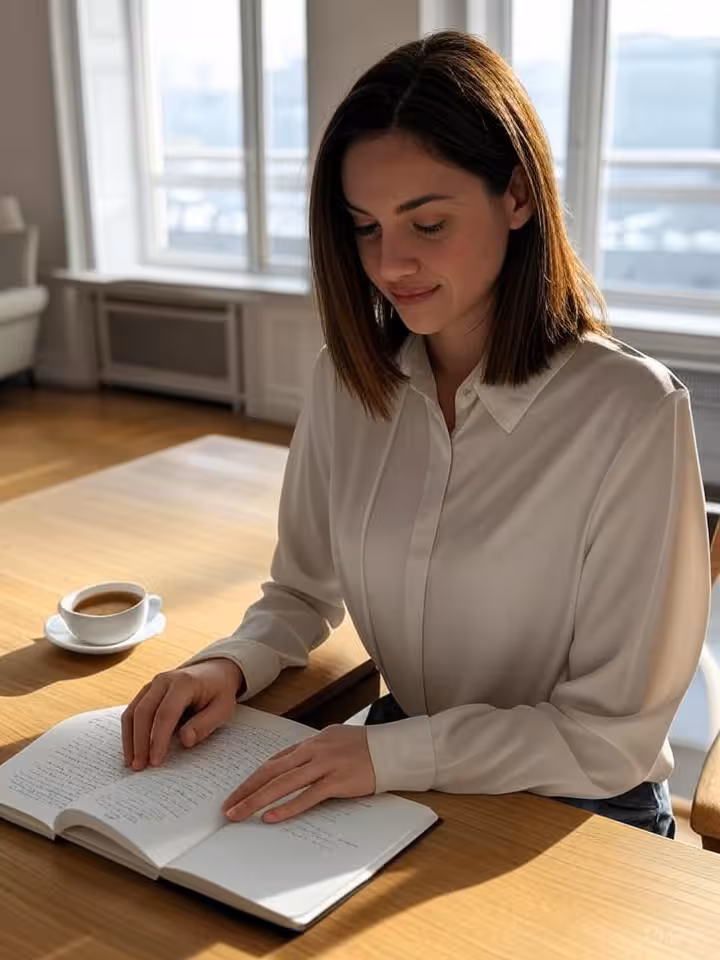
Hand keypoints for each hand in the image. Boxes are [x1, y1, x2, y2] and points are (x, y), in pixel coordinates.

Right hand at [121, 658, 243, 769]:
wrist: (214, 671)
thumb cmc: (219, 692)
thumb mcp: (223, 708)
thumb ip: (205, 724)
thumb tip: (185, 741)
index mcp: (184, 682)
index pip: (166, 713)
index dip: (159, 739)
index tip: (156, 761)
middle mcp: (164, 680)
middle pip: (144, 712)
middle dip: (140, 742)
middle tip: (140, 767)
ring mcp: (152, 685)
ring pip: (133, 712)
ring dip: (130, 739)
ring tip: (132, 763)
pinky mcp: (146, 692)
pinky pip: (132, 712)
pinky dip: (129, 732)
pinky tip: (131, 751)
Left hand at [222, 724, 374, 822]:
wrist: (391, 748)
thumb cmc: (363, 746)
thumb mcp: (333, 741)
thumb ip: (312, 753)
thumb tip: (290, 766)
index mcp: (310, 742)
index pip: (274, 762)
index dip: (252, 778)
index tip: (237, 793)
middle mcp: (314, 751)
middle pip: (272, 772)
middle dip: (246, 790)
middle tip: (228, 807)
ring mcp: (325, 765)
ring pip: (283, 783)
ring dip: (257, 800)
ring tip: (240, 814)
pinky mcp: (338, 781)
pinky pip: (308, 796)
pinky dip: (287, 807)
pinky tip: (271, 817)